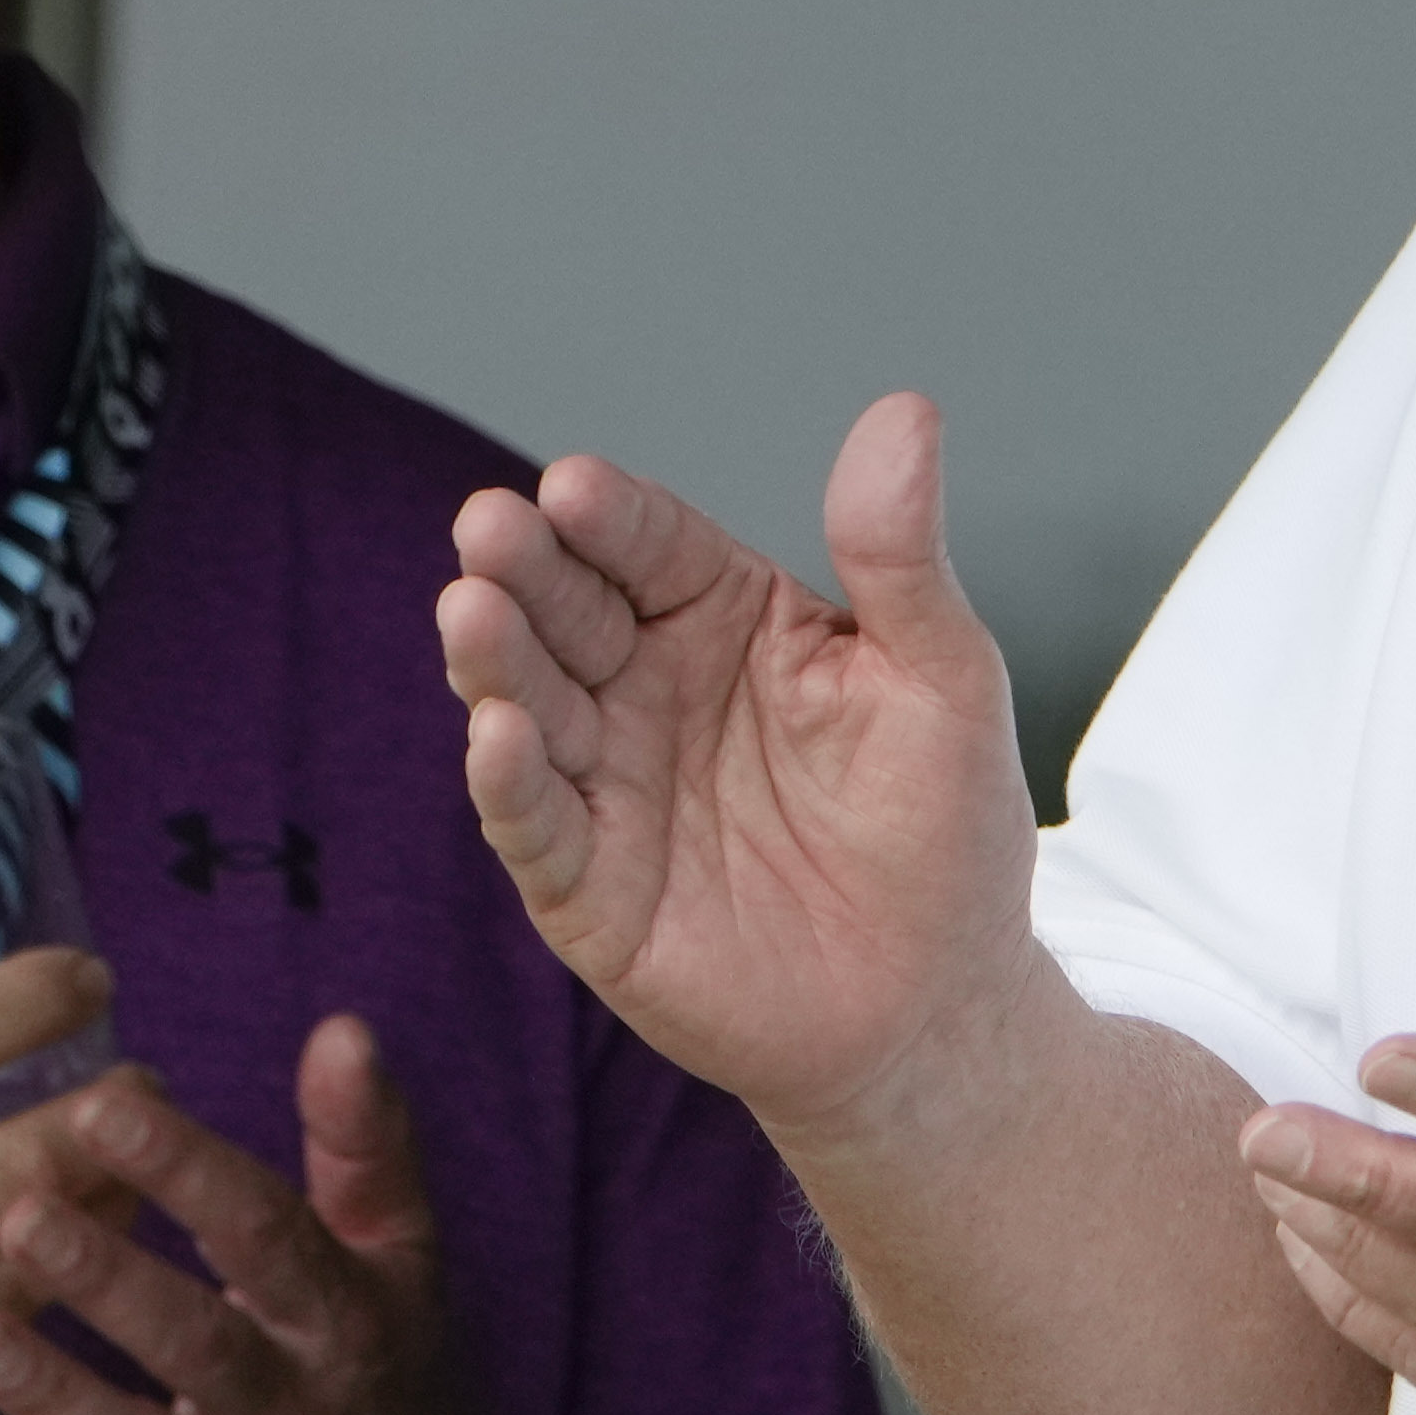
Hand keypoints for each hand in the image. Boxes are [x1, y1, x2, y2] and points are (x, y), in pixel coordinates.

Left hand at [0, 1015, 515, 1414]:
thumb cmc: (378, 1377)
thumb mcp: (398, 1260)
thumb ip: (363, 1147)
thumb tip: (342, 1028)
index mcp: (342, 1318)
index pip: (268, 1236)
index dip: (190, 1170)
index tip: (105, 1104)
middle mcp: (294, 1413)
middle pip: (202, 1346)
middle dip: (112, 1283)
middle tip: (19, 1212)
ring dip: (57, 1398)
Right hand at [441, 397, 1039, 1135]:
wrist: (937, 1004)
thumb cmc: (943, 829)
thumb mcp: (943, 678)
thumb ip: (901, 556)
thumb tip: (906, 410)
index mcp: (727, 617)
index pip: (652, 543)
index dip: (610, 515)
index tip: (573, 485)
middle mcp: (648, 687)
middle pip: (570, 609)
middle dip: (524, 566)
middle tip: (488, 525)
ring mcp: (609, 784)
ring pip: (532, 704)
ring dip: (497, 660)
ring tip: (472, 609)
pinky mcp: (587, 888)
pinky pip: (537, 826)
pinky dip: (510, 782)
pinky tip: (499, 734)